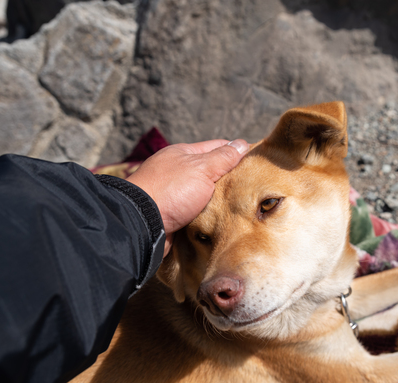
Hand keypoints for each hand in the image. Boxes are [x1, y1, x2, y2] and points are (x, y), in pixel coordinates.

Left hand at [126, 139, 248, 255]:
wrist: (142, 225)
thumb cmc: (170, 191)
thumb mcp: (202, 169)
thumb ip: (223, 157)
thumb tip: (241, 143)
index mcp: (182, 154)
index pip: (216, 148)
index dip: (236, 152)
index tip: (255, 161)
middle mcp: (176, 172)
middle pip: (210, 173)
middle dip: (229, 180)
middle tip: (252, 188)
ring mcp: (172, 194)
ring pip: (203, 195)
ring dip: (217, 201)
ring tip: (241, 207)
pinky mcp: (171, 215)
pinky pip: (195, 213)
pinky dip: (207, 216)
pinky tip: (221, 221)